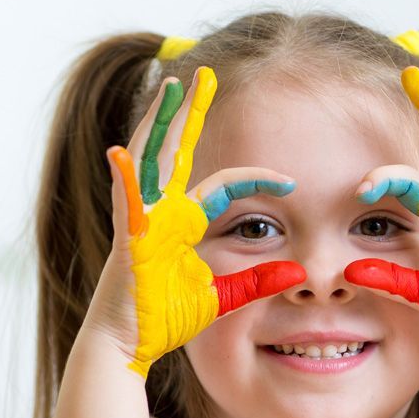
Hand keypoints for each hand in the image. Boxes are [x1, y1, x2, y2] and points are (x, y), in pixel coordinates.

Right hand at [99, 67, 305, 377]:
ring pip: (151, 157)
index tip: (292, 180)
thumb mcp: (224, 299)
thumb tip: (297, 274)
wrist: (127, 343)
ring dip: (161, 121)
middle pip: (177, 150)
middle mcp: (160, 211)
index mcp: (182, 222)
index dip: (258, 179)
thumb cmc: (165, 320)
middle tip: (203, 74)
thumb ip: (258, 283)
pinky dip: (124, 175)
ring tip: (172, 86)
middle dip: (190, 112)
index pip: (224, 184)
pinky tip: (121, 148)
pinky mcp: (127, 237)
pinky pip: (126, 200)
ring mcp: (140, 218)